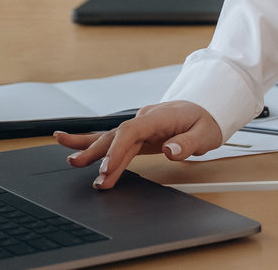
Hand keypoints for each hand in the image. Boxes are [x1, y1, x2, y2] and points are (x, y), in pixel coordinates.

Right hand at [53, 100, 222, 190]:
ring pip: (110, 138)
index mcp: (159, 117)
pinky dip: (92, 143)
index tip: (107, 169)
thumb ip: (188, 143)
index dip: (117, 151)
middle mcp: (144, 118)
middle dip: (99, 153)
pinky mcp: (137, 134)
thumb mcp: (205, 134)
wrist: (207, 108)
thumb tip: (170, 151)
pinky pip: (113, 139)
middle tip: (83, 168)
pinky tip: (71, 145)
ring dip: (90, 150)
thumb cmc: (206, 121)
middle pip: (117, 136)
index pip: (132, 132)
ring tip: (70, 160)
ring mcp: (139, 125)